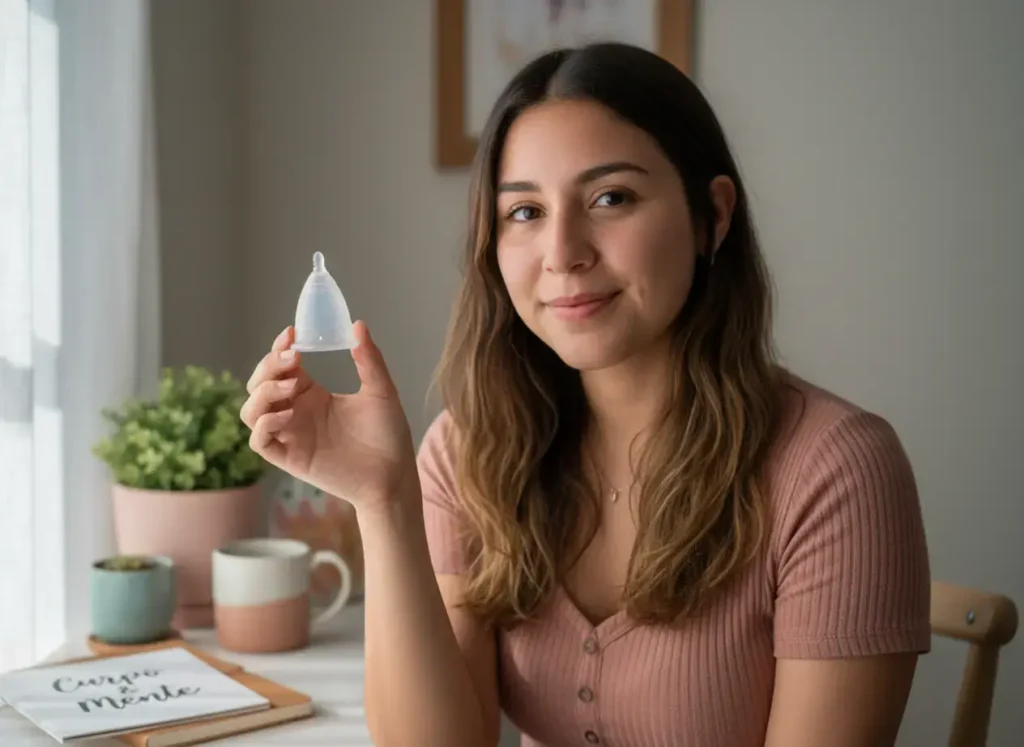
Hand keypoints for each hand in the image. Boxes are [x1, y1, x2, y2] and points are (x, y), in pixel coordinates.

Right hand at [240, 321, 416, 512]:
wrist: (394, 474)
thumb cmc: (388, 434)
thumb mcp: (381, 391)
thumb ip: (369, 359)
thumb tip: (357, 325)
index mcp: (311, 393)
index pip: (280, 365)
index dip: (278, 348)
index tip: (292, 334)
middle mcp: (295, 411)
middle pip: (258, 384)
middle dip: (267, 366)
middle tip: (293, 359)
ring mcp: (290, 435)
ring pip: (251, 410)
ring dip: (263, 393)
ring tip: (294, 385)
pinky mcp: (290, 459)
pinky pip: (259, 441)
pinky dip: (266, 424)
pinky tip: (290, 414)